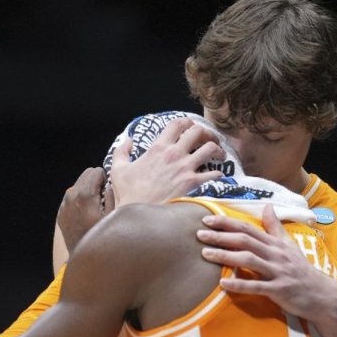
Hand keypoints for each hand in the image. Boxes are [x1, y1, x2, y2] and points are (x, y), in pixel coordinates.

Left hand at [57, 167, 114, 251]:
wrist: (85, 257)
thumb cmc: (103, 237)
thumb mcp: (114, 215)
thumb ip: (112, 195)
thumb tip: (108, 185)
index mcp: (85, 195)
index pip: (95, 171)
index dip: (105, 179)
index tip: (107, 191)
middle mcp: (71, 197)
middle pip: (85, 174)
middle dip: (95, 182)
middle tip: (103, 197)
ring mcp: (64, 205)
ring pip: (77, 185)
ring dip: (87, 191)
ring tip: (95, 206)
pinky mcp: (61, 213)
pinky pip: (71, 198)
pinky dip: (79, 200)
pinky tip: (86, 214)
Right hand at [110, 118, 225, 205]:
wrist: (139, 214)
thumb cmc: (129, 193)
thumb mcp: (118, 169)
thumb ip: (122, 151)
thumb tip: (128, 141)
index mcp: (157, 148)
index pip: (177, 124)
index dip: (187, 122)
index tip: (190, 126)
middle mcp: (174, 154)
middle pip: (197, 131)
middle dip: (206, 132)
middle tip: (208, 139)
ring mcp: (185, 168)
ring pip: (210, 148)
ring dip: (217, 149)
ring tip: (218, 154)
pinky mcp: (192, 183)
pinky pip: (213, 173)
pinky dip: (218, 173)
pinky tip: (217, 175)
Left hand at [195, 204, 336, 320]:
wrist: (321, 294)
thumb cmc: (301, 270)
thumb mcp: (289, 245)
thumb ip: (275, 227)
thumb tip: (267, 205)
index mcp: (275, 243)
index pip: (248, 228)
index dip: (227, 223)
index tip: (207, 220)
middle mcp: (275, 254)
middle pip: (245, 241)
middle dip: (221, 236)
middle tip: (199, 234)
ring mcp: (277, 271)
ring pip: (249, 260)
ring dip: (226, 256)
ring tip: (205, 254)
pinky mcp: (279, 290)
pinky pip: (257, 286)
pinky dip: (239, 285)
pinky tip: (223, 283)